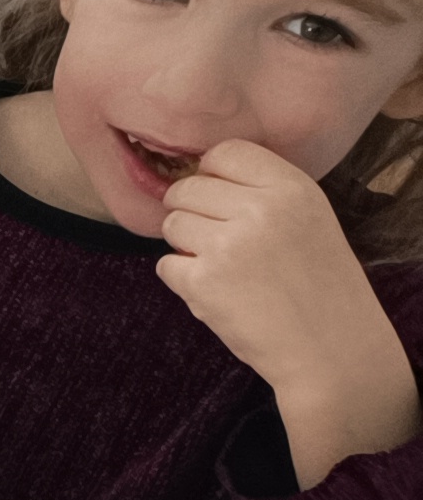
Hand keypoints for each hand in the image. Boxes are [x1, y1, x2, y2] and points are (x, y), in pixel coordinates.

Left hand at [157, 139, 422, 483]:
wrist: (332, 347)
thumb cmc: (317, 283)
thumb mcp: (308, 219)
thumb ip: (261, 193)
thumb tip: (197, 176)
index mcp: (292, 187)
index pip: (224, 152)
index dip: (211, 174)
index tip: (219, 198)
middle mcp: (260, 209)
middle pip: (187, 188)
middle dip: (191, 211)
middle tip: (219, 241)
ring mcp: (229, 244)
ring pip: (171, 224)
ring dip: (186, 246)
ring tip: (225, 268)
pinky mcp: (203, 281)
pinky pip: (166, 265)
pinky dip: (183, 280)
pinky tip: (219, 293)